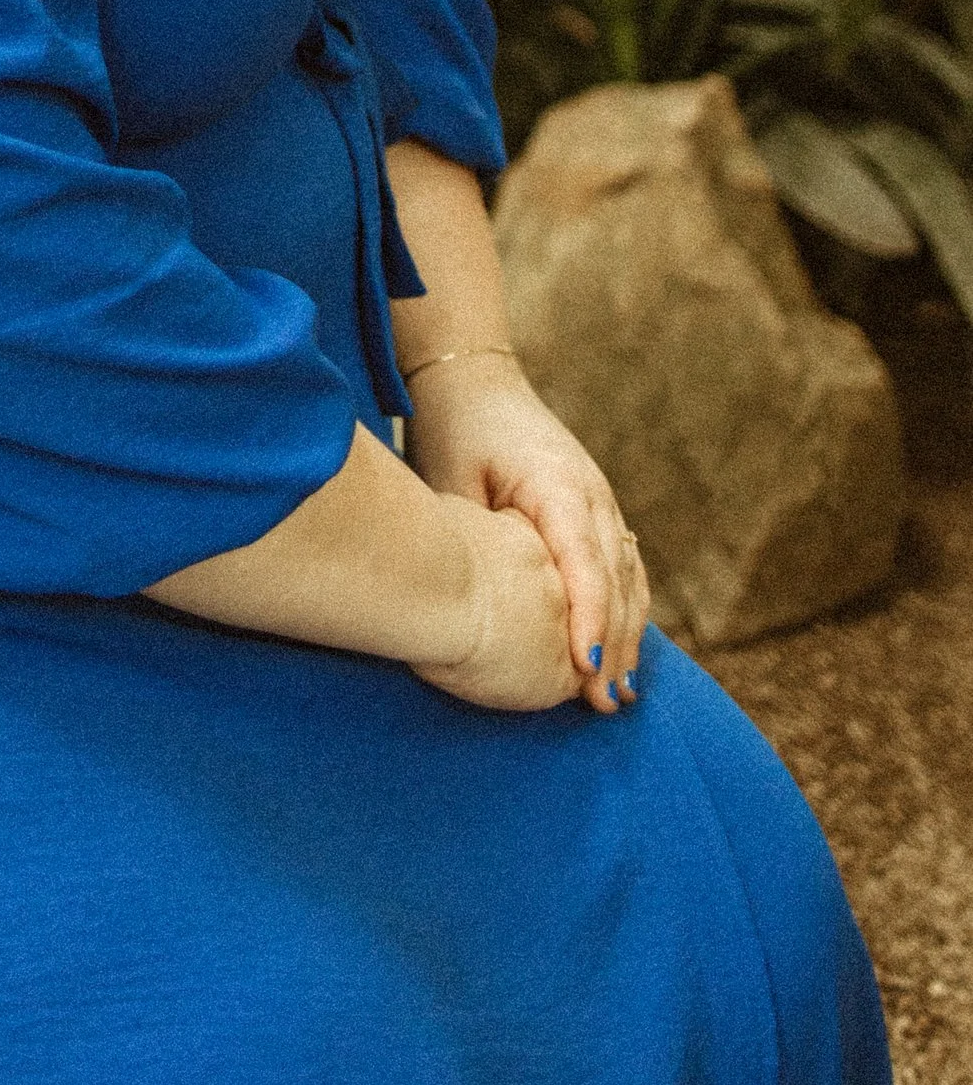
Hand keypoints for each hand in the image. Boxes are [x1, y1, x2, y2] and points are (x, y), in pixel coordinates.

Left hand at [403, 355, 648, 713]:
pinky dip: (627, 610)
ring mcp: (602, 501)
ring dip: (628, 636)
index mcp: (559, 484)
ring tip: (620, 695)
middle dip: (615, 643)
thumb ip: (479, 540)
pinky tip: (622, 652)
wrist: (474, 380)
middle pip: (617, 579)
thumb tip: (484, 608)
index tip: (584, 669)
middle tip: (604, 704)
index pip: (585, 563)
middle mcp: (593, 494)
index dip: (588, 619)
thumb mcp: (453, 481)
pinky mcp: (597, 511)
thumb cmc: (454, 431)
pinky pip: (624, 567)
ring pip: (630, 577)